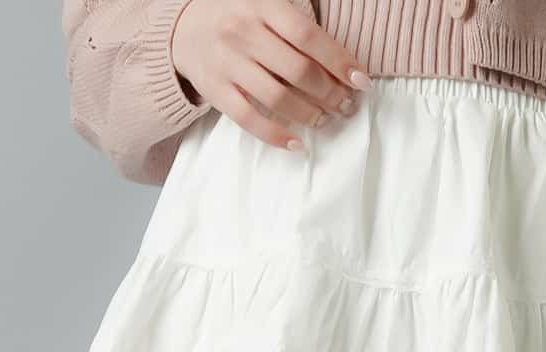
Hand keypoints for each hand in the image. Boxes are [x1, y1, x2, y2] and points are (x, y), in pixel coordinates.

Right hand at [171, 0, 371, 150]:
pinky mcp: (215, 90)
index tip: (362, 81)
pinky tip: (297, 143)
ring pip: (278, 98)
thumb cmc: (238, 17)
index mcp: (263, 6)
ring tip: (326, 119)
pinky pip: (249, 119)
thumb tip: (341, 62)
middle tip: (346, 105)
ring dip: (309, 114)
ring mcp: (228, 63)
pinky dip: (276, 136)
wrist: (183, 28)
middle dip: (330, 93)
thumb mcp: (266, 4)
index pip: (308, 37)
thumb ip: (297, 25)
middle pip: (298, 71)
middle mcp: (244, 33)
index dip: (339, 61)